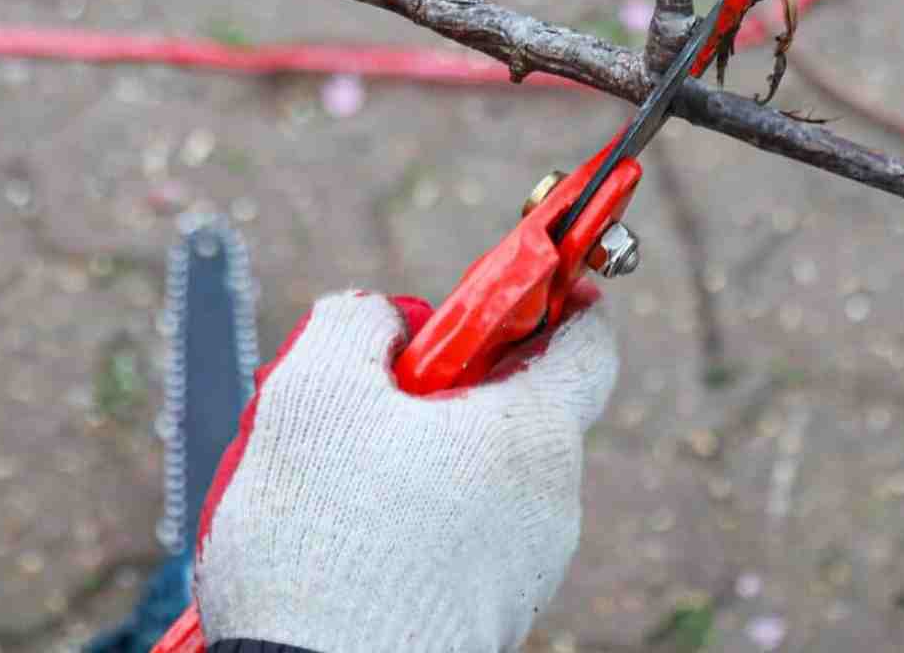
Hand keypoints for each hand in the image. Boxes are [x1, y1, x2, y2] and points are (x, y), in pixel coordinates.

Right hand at [193, 291, 617, 652]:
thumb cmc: (325, 539)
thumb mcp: (314, 386)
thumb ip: (358, 322)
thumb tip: (386, 324)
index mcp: (536, 432)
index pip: (589, 339)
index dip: (551, 296)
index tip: (509, 284)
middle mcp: (553, 503)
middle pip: (513, 407)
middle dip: (440, 387)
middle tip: (364, 392)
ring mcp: (526, 570)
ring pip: (476, 475)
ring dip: (413, 457)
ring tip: (330, 481)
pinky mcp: (488, 619)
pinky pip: (457, 539)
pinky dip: (408, 521)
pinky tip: (339, 538)